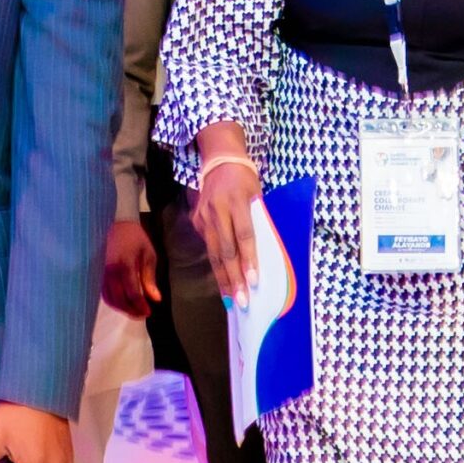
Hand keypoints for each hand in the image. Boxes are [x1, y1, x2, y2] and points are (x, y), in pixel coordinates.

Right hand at [101, 218, 162, 318]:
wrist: (112, 223)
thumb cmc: (134, 238)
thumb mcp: (148, 254)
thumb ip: (150, 277)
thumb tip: (155, 299)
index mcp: (124, 265)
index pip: (132, 292)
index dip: (140, 306)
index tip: (148, 312)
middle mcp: (109, 271)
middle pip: (119, 299)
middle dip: (131, 311)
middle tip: (142, 315)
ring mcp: (99, 273)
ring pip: (108, 298)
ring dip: (122, 308)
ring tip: (134, 311)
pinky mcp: (94, 274)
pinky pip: (102, 292)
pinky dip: (113, 301)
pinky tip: (123, 303)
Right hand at [191, 157, 264, 305]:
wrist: (219, 161)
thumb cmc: (246, 179)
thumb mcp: (258, 194)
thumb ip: (259, 219)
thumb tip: (266, 253)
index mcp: (237, 201)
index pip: (244, 235)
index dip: (248, 259)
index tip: (253, 280)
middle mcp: (218, 210)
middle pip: (226, 250)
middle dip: (234, 278)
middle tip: (241, 300)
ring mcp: (204, 216)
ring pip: (214, 253)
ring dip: (223, 278)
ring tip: (230, 299)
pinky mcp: (197, 221)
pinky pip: (209, 247)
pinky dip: (216, 266)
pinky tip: (223, 282)